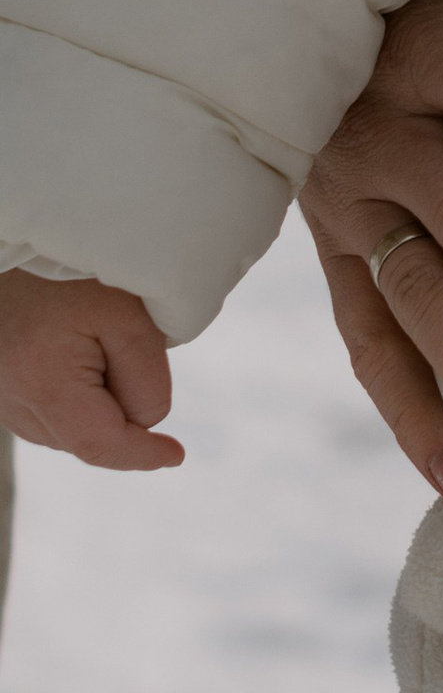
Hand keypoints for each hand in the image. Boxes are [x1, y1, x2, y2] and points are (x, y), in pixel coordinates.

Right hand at [0, 271, 182, 470]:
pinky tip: (76, 356)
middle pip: (84, 439)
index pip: (100, 445)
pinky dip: (69, 399)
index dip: (142, 457)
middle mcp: (9, 398)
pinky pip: (40, 412)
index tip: (176, 455)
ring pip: (62, 430)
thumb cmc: (75, 271)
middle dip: (121, 418)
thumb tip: (146, 423)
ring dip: (92, 409)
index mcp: (43, 384)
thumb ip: (145, 381)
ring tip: (95, 344)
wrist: (21, 235)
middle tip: (129, 350)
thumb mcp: (130, 318)